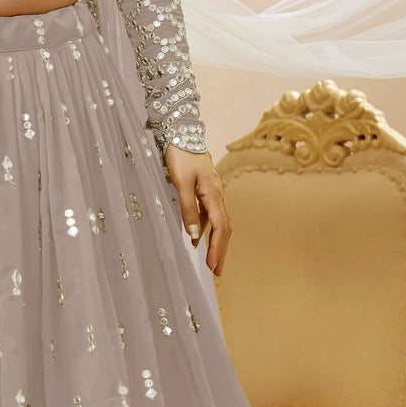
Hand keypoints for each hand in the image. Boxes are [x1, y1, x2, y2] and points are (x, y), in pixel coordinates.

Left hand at [164, 144, 230, 277]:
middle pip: (225, 229)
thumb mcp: (181, 184)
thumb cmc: (180, 157)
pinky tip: (200, 240)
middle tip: (217, 272)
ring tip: (212, 262)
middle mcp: (218, 196)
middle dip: (221, 251)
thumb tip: (195, 236)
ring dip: (217, 243)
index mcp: (214, 195)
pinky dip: (209, 230)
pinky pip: (212, 216)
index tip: (212, 266)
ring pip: (220, 223)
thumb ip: (188, 210)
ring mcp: (214, 194)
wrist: (183, 134)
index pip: (220, 227)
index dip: (217, 248)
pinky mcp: (207, 192)